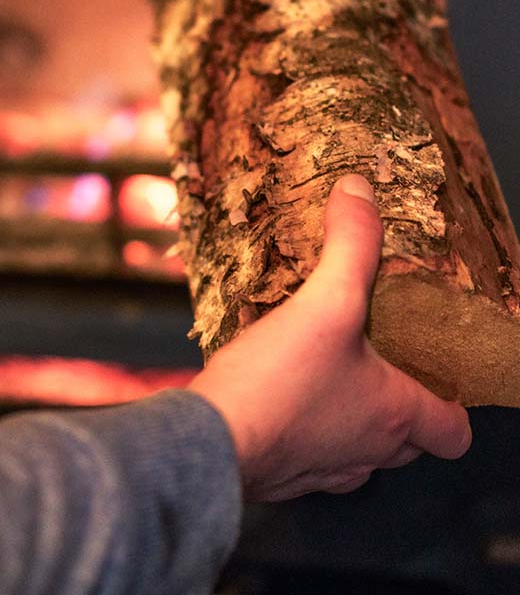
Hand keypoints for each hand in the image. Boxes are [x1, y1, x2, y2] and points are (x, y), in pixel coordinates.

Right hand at [188, 174, 471, 500]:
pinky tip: (280, 391)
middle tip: (379, 357)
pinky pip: (311, 452)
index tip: (434, 372)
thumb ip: (349, 245)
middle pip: (407, 441)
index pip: (454, 431)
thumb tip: (360, 191)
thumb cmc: (278, 383)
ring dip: (352, 415)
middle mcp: (367, 452)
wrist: (211, 442)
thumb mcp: (324, 302)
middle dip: (398, 402)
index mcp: (393, 415)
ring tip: (328, 369)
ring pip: (358, 449)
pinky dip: (306, 424)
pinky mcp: (283, 474)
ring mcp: (324, 470)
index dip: (452, 403)